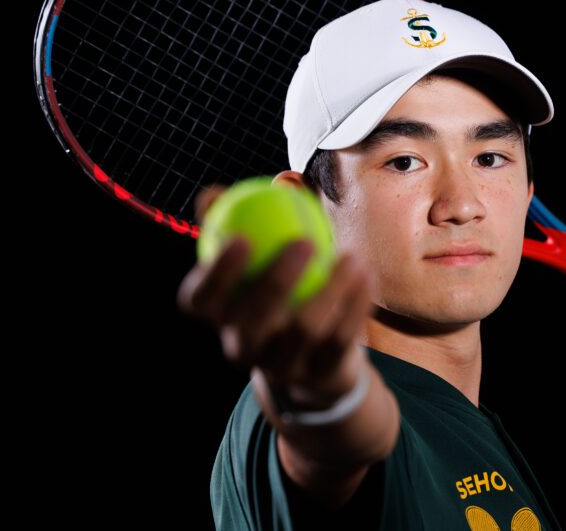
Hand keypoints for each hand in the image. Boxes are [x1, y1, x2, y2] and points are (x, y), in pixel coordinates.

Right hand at [177, 184, 376, 414]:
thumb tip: (237, 187)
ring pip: (302, 332)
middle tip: (304, 242)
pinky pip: (338, 341)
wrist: (318, 360)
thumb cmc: (286, 291)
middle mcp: (244, 345)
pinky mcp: (319, 376)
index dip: (215, 274)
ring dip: (329, 290)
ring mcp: (281, 367)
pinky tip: (366, 276)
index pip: (200, 300)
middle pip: (249, 321)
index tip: (240, 237)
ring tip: (350, 258)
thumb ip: (251, 222)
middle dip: (274, 282)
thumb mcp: (265, 258)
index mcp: (222, 315)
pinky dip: (354, 306)